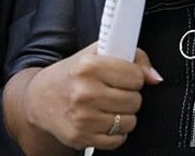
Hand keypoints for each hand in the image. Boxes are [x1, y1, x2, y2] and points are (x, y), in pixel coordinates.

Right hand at [25, 42, 161, 150]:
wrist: (40, 99)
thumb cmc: (71, 75)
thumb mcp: (97, 54)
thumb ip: (132, 57)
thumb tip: (154, 77)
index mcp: (88, 66)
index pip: (135, 76)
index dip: (134, 76)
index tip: (125, 76)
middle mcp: (84, 92)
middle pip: (135, 100)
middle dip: (129, 96)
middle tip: (114, 92)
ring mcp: (82, 117)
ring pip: (129, 121)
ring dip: (124, 115)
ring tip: (108, 106)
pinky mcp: (81, 137)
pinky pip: (117, 140)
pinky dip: (115, 132)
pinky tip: (103, 120)